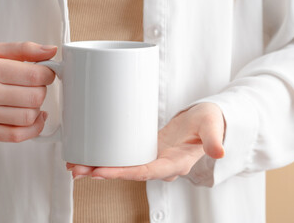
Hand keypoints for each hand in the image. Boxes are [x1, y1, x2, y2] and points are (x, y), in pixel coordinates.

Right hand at [0, 42, 56, 141]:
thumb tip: (53, 50)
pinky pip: (17, 136)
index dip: (48, 74)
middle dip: (42, 90)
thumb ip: (25, 49)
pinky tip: (34, 118)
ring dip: (37, 108)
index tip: (46, 73)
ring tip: (28, 100)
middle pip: (35, 97)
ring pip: (28, 117)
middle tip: (34, 86)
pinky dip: (33, 128)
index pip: (35, 75)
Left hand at [67, 103, 225, 180]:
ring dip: (98, 167)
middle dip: (100, 172)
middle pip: (127, 173)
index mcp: (174, 164)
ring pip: (121, 167)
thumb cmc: (210, 121)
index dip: (121, 173)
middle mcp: (160, 166)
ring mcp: (152, 159)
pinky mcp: (145, 150)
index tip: (99, 171)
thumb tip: (219, 152)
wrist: (207, 120)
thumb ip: (213, 138)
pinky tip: (88, 154)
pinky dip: (106, 157)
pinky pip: (123, 157)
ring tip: (73, 164)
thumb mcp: (212, 125)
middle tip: (75, 168)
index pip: (145, 172)